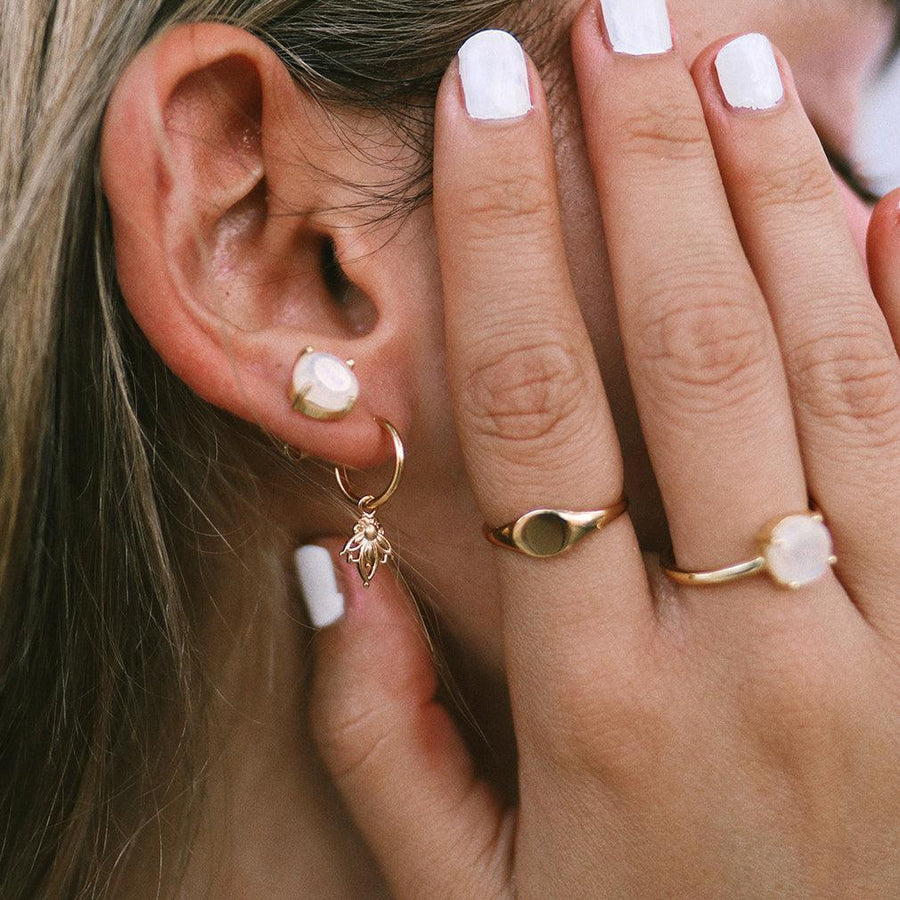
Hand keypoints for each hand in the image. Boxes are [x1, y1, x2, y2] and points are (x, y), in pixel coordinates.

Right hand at [305, 4, 899, 896]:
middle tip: (603, 27)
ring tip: (716, 69)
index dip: (501, 236)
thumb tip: (336, 570)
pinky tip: (879, 202)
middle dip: (635, 166)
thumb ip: (382, 739)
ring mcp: (890, 649)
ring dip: (765, 200)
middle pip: (683, 351)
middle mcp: (748, 652)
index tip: (482, 104)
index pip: (533, 407)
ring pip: (828, 371)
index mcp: (598, 705)